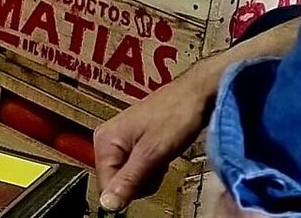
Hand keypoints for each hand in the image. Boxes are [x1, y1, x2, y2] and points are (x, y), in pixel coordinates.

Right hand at [92, 64, 215, 211]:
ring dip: (148, 174)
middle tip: (157, 163)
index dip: (129, 190)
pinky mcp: (133, 142)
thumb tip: (107, 205)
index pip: (106, 186)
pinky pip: (137, 168)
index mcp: (104, 142)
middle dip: (140, 181)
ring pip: (129, 177)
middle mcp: (107, 140)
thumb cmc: (175, 117)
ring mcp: (120, 141)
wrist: (196, 96)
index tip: (149, 178)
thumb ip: (128, 181)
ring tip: (161, 156)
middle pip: (117, 182)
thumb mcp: (151, 155)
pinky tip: (161, 154)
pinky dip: (152, 166)